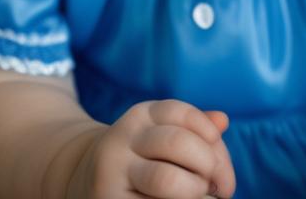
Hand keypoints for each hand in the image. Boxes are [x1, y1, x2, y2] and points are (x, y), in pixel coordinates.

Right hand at [67, 99, 235, 198]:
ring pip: (167, 180)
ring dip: (194, 192)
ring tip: (199, 198)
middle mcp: (123, 138)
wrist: (83, 183)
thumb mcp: (161, 137)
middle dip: (210, 167)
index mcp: (141, 116)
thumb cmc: (140, 162)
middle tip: (219, 188)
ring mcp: (112, 172)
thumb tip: (222, 121)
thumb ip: (194, 131)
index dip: (212, 139)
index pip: (183, 115)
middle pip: (178, 143)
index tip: (220, 164)